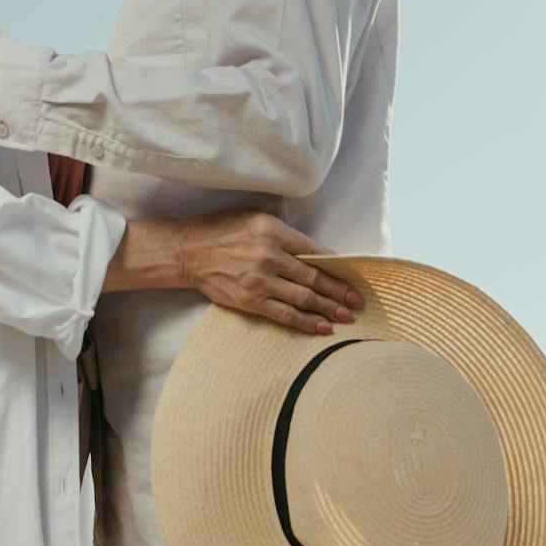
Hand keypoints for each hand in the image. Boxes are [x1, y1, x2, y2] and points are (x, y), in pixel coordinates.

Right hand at [177, 209, 361, 334]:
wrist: (187, 251)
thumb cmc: (220, 231)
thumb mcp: (253, 218)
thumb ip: (282, 234)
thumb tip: (313, 252)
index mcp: (272, 230)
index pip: (314, 250)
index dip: (336, 266)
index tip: (352, 276)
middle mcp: (268, 254)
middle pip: (314, 276)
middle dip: (339, 291)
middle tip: (358, 301)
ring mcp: (260, 280)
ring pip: (303, 298)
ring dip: (329, 309)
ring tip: (347, 316)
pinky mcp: (250, 300)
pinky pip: (285, 314)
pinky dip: (306, 322)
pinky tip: (323, 327)